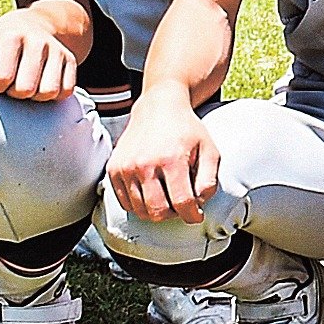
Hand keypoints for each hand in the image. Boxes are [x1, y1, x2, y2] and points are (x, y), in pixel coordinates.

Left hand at [0, 5, 80, 110]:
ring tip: (27, 83)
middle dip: (14, 92)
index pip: (2, 79)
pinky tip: (42, 84)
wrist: (30, 24)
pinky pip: (66, 91)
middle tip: (11, 81)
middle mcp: (37, 41)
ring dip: (35, 96)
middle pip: (25, 89)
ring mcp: (57, 49)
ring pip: (48, 92)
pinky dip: (54, 95)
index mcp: (11, 37)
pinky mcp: (71, 59)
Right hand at [108, 101, 221, 224]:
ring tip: (167, 197)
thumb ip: (209, 180)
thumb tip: (198, 205)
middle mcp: (145, 164)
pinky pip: (125, 203)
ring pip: (140, 210)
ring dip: (156, 211)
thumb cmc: (186, 130)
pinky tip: (151, 193)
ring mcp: (126, 168)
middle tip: (181, 205)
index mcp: (172, 159)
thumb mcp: (209, 150)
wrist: (159, 107)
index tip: (196, 215)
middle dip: (173, 215)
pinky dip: (139, 205)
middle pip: (158, 211)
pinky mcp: (114, 170)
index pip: (182, 202)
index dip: (192, 215)